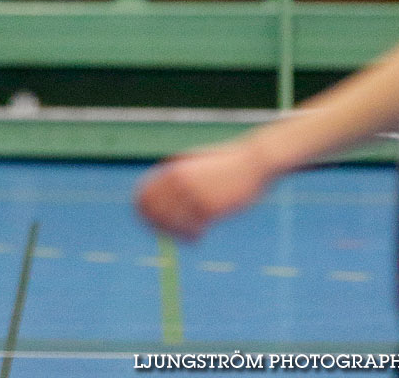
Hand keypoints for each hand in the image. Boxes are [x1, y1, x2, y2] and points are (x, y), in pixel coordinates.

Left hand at [135, 144, 269, 240]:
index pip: (144, 195)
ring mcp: (194, 194)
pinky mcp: (211, 207)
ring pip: (172, 223)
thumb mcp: (195, 159)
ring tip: (187, 237)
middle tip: (167, 234)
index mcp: (173, 169)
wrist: (255, 162)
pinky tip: (198, 238)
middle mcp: (179, 182)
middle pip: (154, 211)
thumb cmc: (226, 161)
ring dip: (176, 234)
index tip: (149, 222)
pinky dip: (192, 236)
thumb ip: (177, 170)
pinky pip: (192, 228)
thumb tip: (160, 186)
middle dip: (158, 226)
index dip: (143, 212)